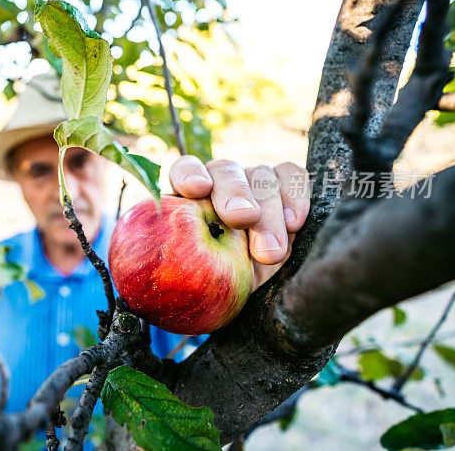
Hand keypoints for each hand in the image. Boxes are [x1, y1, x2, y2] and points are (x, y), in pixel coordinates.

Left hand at [169, 156, 310, 290]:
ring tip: (270, 250)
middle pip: (226, 171)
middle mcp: (220, 180)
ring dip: (268, 211)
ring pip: (262, 176)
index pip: (185, 170)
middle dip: (235, 193)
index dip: (190, 174)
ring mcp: (253, 180)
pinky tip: (293, 223)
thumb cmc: (213, 279)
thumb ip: (186, 263)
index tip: (196, 189)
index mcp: (188, 194)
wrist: (247, 284)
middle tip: (242, 218)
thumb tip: (159, 274)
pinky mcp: (285, 186)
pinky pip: (292, 175)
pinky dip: (295, 193)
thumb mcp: (197, 275)